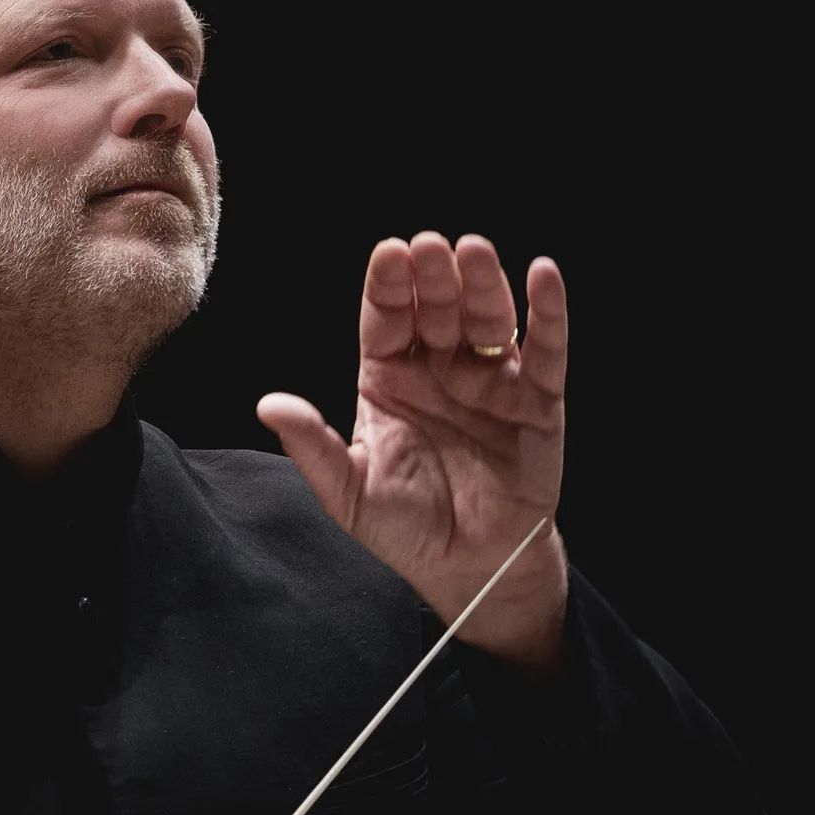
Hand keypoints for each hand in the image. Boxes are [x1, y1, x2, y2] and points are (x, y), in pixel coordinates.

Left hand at [258, 233, 569, 672]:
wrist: (470, 568)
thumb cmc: (405, 526)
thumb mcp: (349, 492)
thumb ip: (313, 447)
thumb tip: (267, 405)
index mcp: (389, 378)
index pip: (387, 319)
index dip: (389, 287)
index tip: (390, 254)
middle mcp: (440, 369)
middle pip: (437, 310)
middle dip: (434, 278)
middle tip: (432, 246)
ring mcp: (490, 380)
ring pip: (488, 319)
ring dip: (484, 284)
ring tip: (476, 251)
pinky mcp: (538, 400)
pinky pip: (545, 350)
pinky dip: (547, 312)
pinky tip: (543, 275)